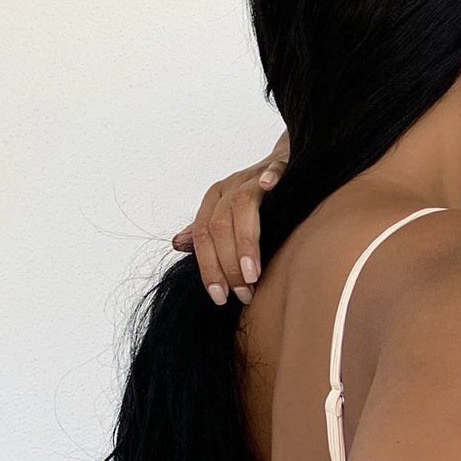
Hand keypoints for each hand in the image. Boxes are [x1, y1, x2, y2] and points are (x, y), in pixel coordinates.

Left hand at [172, 128, 289, 305]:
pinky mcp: (278, 165)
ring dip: (245, 242)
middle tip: (243, 293)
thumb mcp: (226, 215)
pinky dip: (271, 177)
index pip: (202, 236)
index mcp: (214, 201)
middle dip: (228, 264)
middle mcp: (229, 188)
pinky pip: (273, 169)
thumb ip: (205, 232)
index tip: (220, 297)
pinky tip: (271, 187)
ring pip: (241, 205)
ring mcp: (253, 177)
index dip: (209, 268)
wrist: (283, 163)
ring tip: (253, 275)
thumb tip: (176, 244)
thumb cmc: (257, 199)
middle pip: (218, 226)